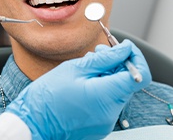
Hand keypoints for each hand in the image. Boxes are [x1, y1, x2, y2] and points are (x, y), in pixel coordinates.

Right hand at [6, 40, 150, 139]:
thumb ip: (104, 59)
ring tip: (86, 67)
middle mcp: (111, 112)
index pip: (140, 75)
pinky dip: (101, 88)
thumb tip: (124, 49)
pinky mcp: (99, 125)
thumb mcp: (74, 68)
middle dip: (116, 63)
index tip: (123, 47)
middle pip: (127, 82)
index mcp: (106, 96)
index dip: (135, 57)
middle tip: (97, 52)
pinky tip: (83, 82)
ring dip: (107, 75)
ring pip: (117, 91)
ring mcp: (106, 121)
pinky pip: (107, 102)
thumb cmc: (48, 96)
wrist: (33, 123)